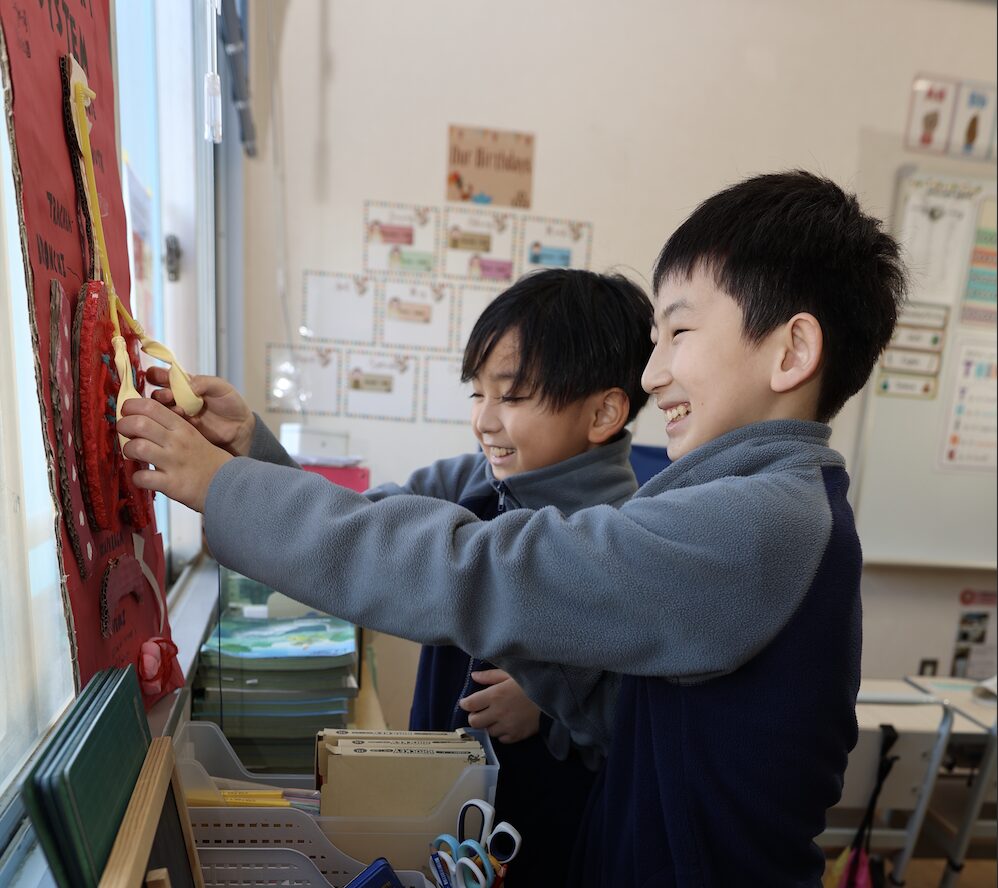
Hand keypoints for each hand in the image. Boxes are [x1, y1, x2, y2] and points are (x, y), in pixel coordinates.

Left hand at [118, 397, 232, 511]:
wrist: (226, 483)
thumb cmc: (203, 457)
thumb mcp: (191, 434)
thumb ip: (169, 424)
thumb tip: (139, 415)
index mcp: (181, 427)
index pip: (150, 406)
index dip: (131, 406)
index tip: (127, 412)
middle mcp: (176, 442)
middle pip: (138, 423)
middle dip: (123, 426)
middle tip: (124, 433)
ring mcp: (173, 462)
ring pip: (137, 447)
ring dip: (128, 450)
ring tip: (132, 454)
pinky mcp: (171, 483)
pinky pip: (143, 477)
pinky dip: (137, 477)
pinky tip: (142, 476)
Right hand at [145, 366, 254, 456]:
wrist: (240, 428)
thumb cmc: (231, 404)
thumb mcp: (221, 387)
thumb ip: (205, 382)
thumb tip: (188, 384)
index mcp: (185, 384)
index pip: (163, 376)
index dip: (156, 374)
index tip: (155, 375)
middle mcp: (177, 399)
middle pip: (156, 394)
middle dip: (158, 393)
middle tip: (168, 395)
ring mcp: (178, 415)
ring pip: (159, 411)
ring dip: (163, 408)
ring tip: (179, 409)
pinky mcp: (181, 429)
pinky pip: (169, 425)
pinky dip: (172, 421)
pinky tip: (184, 419)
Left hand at [458, 670, 539, 744]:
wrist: (554, 697)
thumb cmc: (530, 681)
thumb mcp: (510, 673)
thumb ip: (490, 676)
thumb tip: (473, 676)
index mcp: (495, 695)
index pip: (470, 704)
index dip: (465, 703)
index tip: (467, 702)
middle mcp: (498, 712)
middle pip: (475, 721)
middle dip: (474, 716)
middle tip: (480, 711)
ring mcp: (507, 726)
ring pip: (488, 731)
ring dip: (489, 724)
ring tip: (496, 717)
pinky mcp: (517, 736)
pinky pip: (502, 740)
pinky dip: (501, 733)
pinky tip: (506, 724)